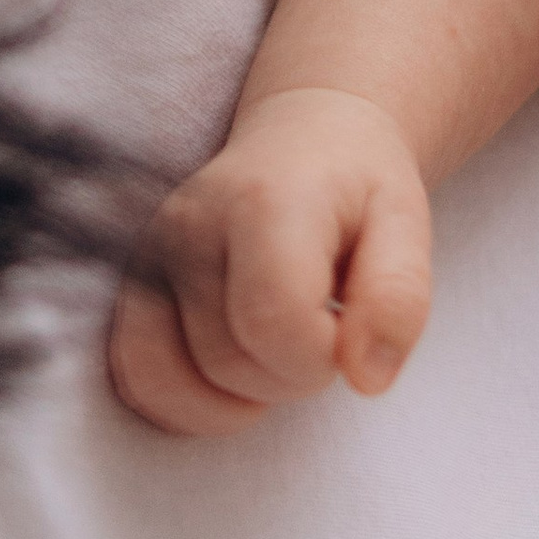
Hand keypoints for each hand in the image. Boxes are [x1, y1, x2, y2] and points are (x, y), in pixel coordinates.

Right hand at [107, 87, 432, 436]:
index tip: (347, 328)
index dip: (321, 356)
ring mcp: (148, 253)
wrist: (306, 137)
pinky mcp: (130, 281)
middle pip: (227, 362)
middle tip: (320, 331)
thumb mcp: (408, 224)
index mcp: (264, 202)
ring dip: (235, 396)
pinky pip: (133, 375)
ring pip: (171, 379)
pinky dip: (182, 401)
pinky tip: (230, 378)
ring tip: (275, 349)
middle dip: (288, 377)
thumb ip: (397, 298)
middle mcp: (189, 224)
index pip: (275, 323)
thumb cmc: (359, 186)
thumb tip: (367, 380)